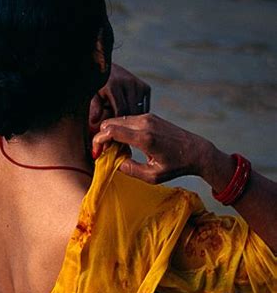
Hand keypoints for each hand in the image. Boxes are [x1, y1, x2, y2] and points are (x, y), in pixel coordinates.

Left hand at [88, 64, 150, 136]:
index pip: (120, 111)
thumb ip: (94, 107)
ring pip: (139, 110)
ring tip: (124, 130)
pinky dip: (138, 115)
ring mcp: (138, 84)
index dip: (118, 125)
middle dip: (126, 125)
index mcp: (114, 85)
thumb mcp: (92, 95)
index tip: (113, 136)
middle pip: (131, 111)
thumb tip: (94, 121)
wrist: (105, 68)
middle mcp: (128, 82)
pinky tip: (130, 120)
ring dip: (133, 121)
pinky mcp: (145, 87)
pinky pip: (144, 107)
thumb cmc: (96, 86)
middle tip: (120, 137)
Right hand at [92, 113, 217, 180]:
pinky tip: (126, 145)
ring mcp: (147, 117)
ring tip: (116, 151)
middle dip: (102, 138)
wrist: (196, 151)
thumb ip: (130, 170)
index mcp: (145, 138)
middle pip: (110, 123)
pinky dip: (120, 131)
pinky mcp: (150, 116)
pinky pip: (127, 120)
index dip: (98, 141)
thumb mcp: (152, 176)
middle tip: (103, 154)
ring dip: (111, 134)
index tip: (97, 154)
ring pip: (117, 121)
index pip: (111, 131)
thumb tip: (114, 162)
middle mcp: (144, 123)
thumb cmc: (176, 166)